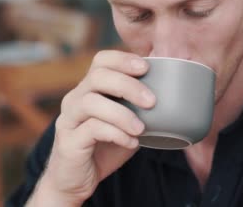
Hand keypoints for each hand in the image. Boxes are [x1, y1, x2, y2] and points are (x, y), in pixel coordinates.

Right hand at [29, 50, 155, 205]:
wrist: (73, 182)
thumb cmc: (101, 150)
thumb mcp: (124, 126)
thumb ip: (138, 111)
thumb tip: (174, 100)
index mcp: (88, 90)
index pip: (100, 61)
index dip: (122, 59)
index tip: (145, 67)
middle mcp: (74, 99)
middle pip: (97, 76)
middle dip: (127, 85)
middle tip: (151, 101)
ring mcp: (68, 119)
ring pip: (91, 102)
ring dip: (122, 113)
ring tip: (142, 128)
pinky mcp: (68, 141)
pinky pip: (91, 129)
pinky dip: (116, 134)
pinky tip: (131, 143)